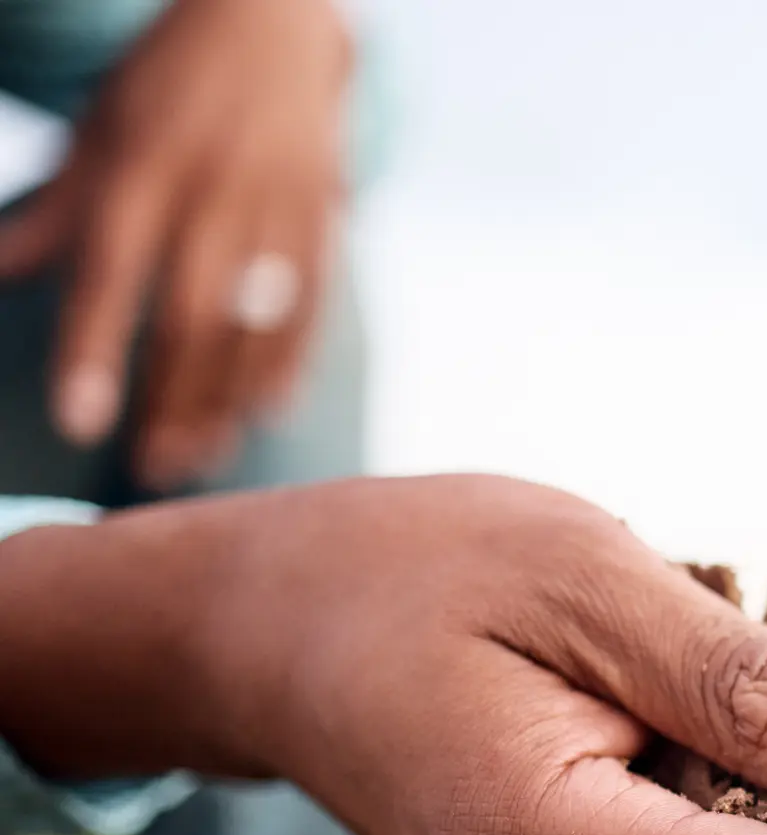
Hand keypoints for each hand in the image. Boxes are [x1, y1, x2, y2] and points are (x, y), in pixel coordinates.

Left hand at [0, 0, 351, 487]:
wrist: (275, 21)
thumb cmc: (165, 87)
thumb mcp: (100, 135)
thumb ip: (54, 216)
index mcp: (143, 166)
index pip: (112, 275)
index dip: (93, 352)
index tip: (79, 423)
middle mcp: (214, 190)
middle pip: (192, 319)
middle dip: (170, 403)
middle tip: (147, 469)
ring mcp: (277, 207)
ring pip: (255, 325)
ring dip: (227, 400)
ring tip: (199, 456)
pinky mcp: (323, 218)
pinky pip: (311, 304)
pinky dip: (289, 361)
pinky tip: (265, 409)